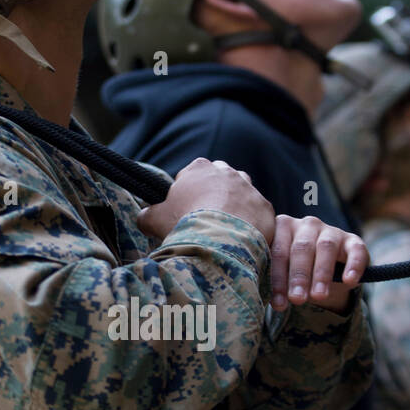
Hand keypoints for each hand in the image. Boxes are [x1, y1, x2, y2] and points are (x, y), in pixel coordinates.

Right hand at [137, 157, 275, 247]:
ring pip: (242, 196)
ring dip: (235, 209)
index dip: (185, 194)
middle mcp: (227, 172)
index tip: (183, 211)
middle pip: (219, 182)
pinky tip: (240, 240)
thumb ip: (146, 214)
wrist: (219, 241)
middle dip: (213, 197)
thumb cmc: (184, 224)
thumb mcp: (154, 219)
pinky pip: (257, 215)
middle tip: (205, 221)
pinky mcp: (266, 207)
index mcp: (199, 168)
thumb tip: (143, 218)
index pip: (191, 175)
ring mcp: (250, 188)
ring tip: (225, 231)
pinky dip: (250, 225)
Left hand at [270, 214, 368, 312]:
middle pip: (301, 248)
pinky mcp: (352, 240)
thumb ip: (275, 281)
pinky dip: (353, 265)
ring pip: (325, 248)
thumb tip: (274, 303)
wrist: (327, 273)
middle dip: (299, 276)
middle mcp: (306, 225)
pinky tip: (349, 281)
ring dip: (321, 273)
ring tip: (318, 296)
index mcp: (283, 228)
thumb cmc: (297, 272)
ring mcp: (330, 230)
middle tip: (297, 299)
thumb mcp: (284, 275)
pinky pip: (356, 250)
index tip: (278, 303)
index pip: (278, 252)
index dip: (277, 279)